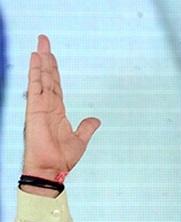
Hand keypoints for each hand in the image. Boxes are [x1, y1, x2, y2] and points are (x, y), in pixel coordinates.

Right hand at [23, 35, 99, 179]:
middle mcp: (46, 106)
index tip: (51, 56)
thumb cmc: (61, 159)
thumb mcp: (80, 140)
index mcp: (56, 112)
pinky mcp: (34, 110)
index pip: (55, 86)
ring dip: (41, 61)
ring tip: (41, 44)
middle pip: (47, 77)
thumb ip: (87, 128)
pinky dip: (35, 72)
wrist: (52, 170)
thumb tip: (95, 120)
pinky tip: (35, 59)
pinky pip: (35, 87)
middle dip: (46, 59)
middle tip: (44, 40)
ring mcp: (39, 107)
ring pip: (41, 78)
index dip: (54, 70)